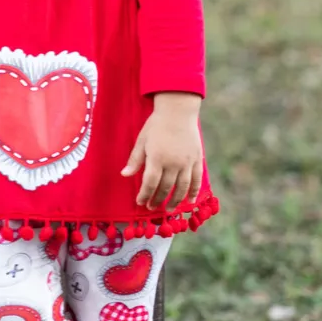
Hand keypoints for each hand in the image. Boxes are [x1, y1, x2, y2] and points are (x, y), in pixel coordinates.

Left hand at [121, 93, 203, 210]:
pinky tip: (190, 201)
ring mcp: (186, 162)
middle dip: (158, 200)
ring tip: (169, 210)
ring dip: (175, 201)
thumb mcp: (142, 140)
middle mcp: (173, 163)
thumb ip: (135, 159)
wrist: (178, 111)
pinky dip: (194, 192)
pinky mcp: (197, 159)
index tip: (140, 202)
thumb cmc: (156, 125)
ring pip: (182, 188)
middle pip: (165, 188)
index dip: (144, 195)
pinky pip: (196, 180)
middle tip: (152, 207)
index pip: (149, 183)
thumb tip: (124, 175)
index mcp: (157, 158)